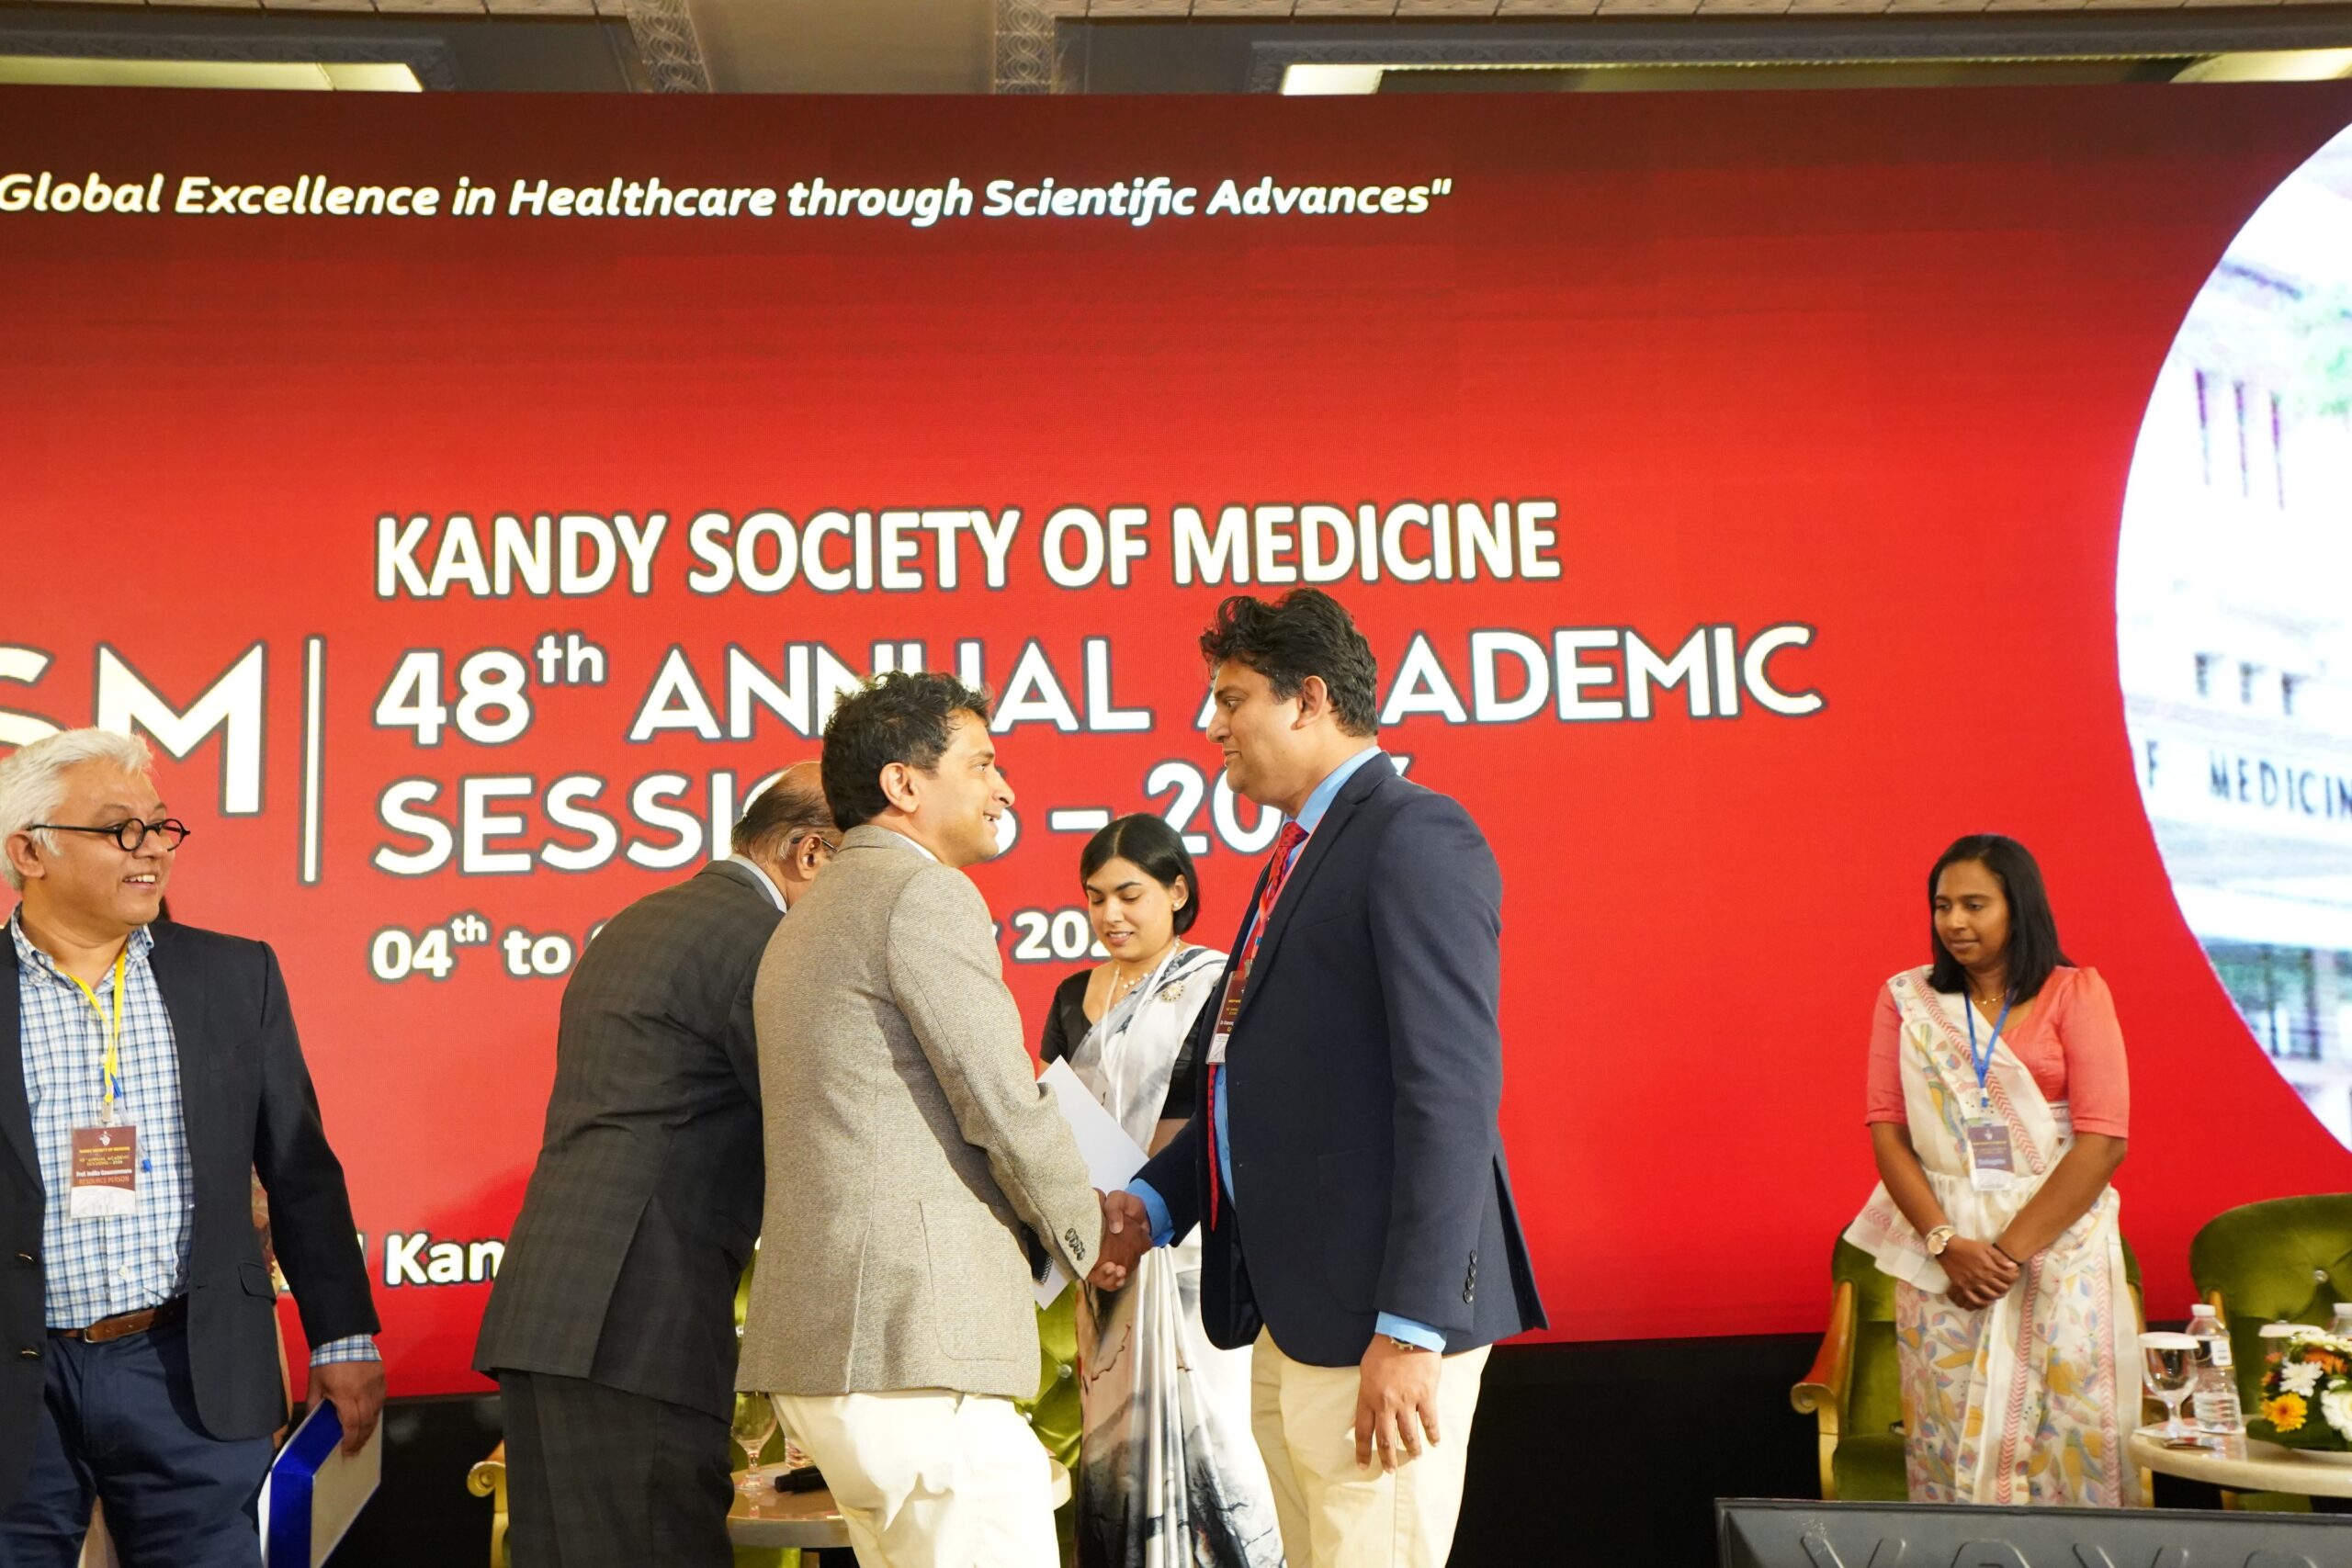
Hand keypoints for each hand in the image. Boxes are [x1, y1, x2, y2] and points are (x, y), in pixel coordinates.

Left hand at [307, 1359, 385, 1455]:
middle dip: (361, 1439)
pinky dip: (375, 1413)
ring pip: (376, 1413)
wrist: (344, 1336)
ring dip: (370, 1428)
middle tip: (355, 1450)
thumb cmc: (326, 1361)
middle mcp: (364, 1392)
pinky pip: (381, 1401)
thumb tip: (311, 1423)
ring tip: (362, 1439)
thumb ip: (314, 1405)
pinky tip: (369, 1419)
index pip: (352, 1423)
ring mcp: (375, 1385)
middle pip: (367, 1422)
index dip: (350, 1440)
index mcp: (345, 1394)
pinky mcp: (382, 1379)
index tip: (347, 1450)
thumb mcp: (315, 1384)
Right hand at [1088, 1189, 1150, 1289]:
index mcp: (1086, 1231)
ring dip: (1108, 1279)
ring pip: (1097, 1275)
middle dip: (1098, 1274)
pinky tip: (1121, 1278)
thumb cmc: (1125, 1206)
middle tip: (1112, 1267)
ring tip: (1120, 1272)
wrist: (1142, 1214)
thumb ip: (1114, 1208)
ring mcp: (1101, 1257)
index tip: (1095, 1260)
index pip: (1075, 1248)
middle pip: (1086, 1267)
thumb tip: (1115, 1228)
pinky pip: (1110, 1278)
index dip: (1081, 1258)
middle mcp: (1090, 1247)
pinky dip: (1115, 1282)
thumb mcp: (1118, 1199)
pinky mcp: (1113, 1263)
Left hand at [1355, 1336, 1442, 1472]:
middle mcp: (1386, 1404)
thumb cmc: (1383, 1348)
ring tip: (1414, 1457)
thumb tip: (1362, 1414)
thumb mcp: (1365, 1371)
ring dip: (1412, 1449)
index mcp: (1368, 1397)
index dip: (1362, 1452)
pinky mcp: (1425, 1395)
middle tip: (1389, 1471)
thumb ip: (1365, 1394)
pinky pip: (1430, 1421)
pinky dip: (1433, 1434)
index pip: (1363, 1432)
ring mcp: (1407, 1401)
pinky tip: (1434, 1442)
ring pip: (1409, 1435)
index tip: (1363, 1467)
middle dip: (1387, 1459)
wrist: (1407, 1331)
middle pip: (1385, 1440)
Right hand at [1940, 1237, 2019, 1309]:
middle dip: (2007, 1287)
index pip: (2008, 1278)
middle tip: (2006, 1284)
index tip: (2014, 1276)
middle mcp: (1982, 1277)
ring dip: (1997, 1295)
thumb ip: (1999, 1257)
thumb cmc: (1968, 1246)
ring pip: (1990, 1296)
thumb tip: (2012, 1266)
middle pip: (2001, 1288)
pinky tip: (1986, 1300)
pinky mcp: (1963, 1287)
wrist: (1948, 1248)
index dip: (2014, 1277)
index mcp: (1989, 1267)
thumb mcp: (1985, 1247)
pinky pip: (1975, 1300)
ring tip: (1998, 1292)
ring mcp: (1972, 1283)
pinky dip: (1983, 1302)